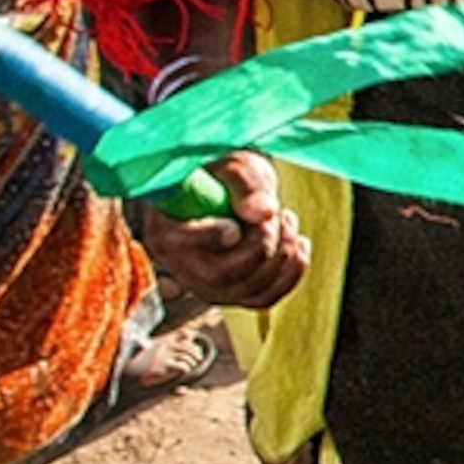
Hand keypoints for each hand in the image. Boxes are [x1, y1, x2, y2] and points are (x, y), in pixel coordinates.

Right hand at [134, 150, 310, 308]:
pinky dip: (292, 272)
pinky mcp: (234, 292)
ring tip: (285, 218)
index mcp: (165, 229)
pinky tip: (298, 243)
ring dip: (283, 253)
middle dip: (263, 243)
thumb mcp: (235, 165)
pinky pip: (266, 297)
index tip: (237, 223)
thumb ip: (246, 185)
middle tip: (277, 213)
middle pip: (223, 275)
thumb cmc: (227, 175)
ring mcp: (207, 285)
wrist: (234, 189)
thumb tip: (264, 212)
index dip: (214, 237)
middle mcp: (180, 266)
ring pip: (250, 289)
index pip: (180, 246)